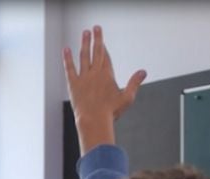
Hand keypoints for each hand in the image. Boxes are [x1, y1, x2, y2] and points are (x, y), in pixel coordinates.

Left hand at [63, 26, 146, 152]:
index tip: (102, 41)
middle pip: (96, 51)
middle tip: (96, 27)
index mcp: (107, 75)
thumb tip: (143, 72)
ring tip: (85, 33)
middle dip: (96, 38)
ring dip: (84, 43)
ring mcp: (83, 78)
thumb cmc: (111, 112)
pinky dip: (67, 58)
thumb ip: (134, 83)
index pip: (105, 57)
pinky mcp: (73, 84)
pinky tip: (66, 49)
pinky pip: (69, 68)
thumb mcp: (127, 97)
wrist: (94, 120)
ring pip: (84, 56)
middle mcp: (95, 73)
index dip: (104, 48)